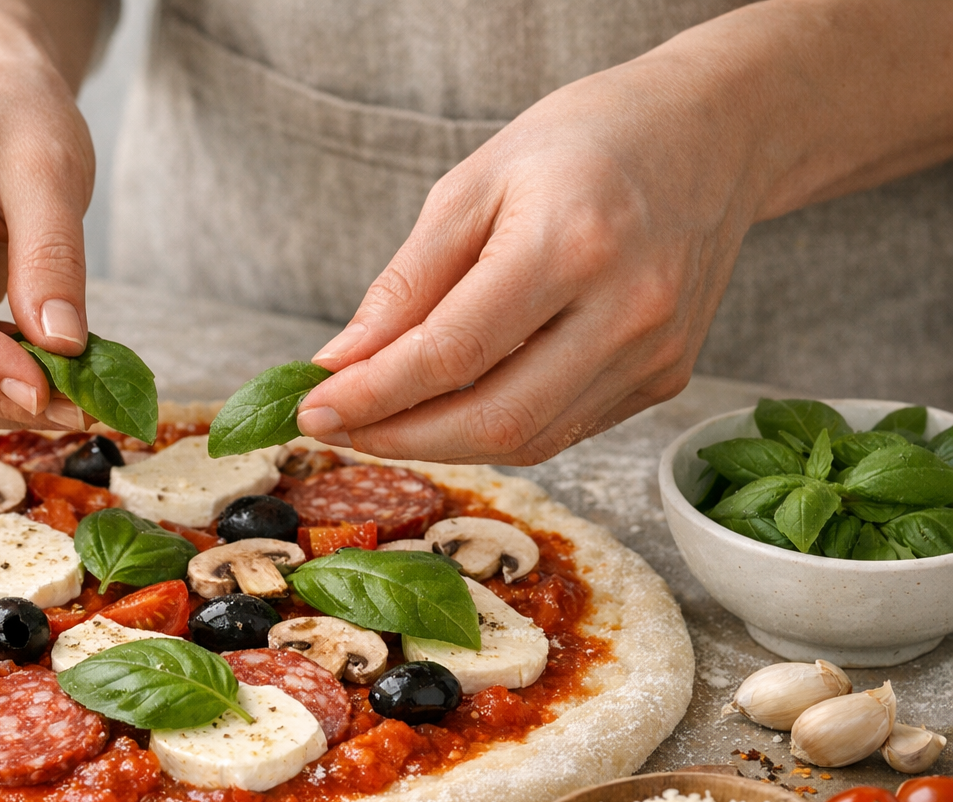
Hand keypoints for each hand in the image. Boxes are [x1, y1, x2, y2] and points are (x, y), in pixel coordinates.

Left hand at [295, 56, 762, 464]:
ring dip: (442, 442)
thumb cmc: (583, 143)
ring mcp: (655, 353)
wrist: (713, 135)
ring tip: (387, 417)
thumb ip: (406, 283)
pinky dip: (496, 429)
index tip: (313, 408)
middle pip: (492, 418)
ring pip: (527, 439)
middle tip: (340, 426)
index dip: (373, 394)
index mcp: (572, 243)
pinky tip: (456, 407)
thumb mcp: (474, 183)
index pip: (452, 352)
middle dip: (400, 435)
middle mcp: (626, 309)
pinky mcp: (667, 377)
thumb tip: (341, 363)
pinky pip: (563, 430)